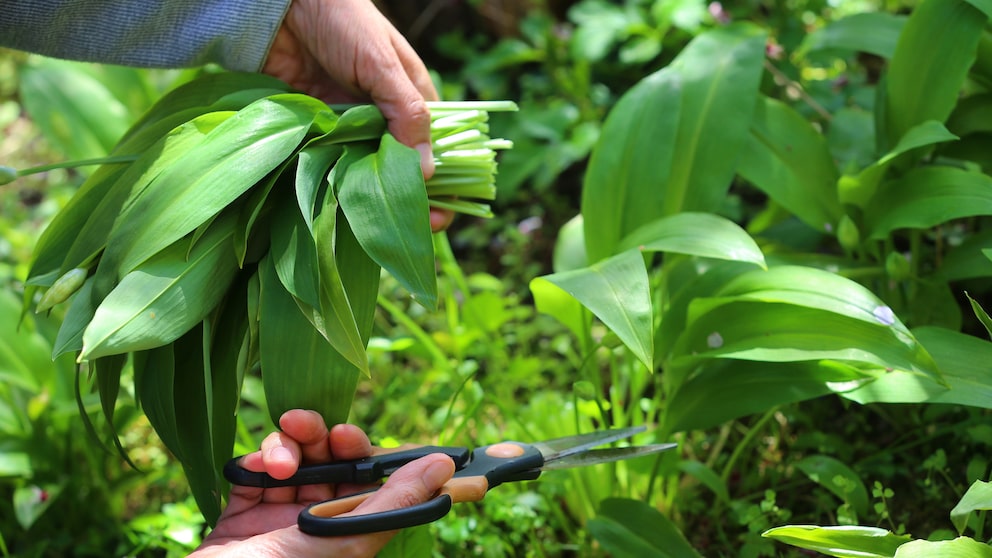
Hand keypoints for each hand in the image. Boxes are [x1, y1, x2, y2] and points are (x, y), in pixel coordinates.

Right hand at [190, 410, 454, 557]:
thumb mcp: (344, 541)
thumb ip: (394, 501)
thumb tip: (443, 465)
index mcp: (349, 532)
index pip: (374, 481)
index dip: (372, 454)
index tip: (354, 435)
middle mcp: (318, 521)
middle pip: (333, 460)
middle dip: (325, 438)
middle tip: (318, 430)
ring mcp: (279, 515)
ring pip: (297, 457)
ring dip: (290, 446)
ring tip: (280, 461)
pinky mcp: (242, 508)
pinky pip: (256, 468)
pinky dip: (258, 460)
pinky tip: (259, 468)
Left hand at [262, 0, 453, 230]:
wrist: (280, 5)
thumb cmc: (341, 19)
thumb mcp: (382, 65)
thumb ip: (406, 114)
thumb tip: (428, 170)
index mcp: (412, 98)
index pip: (437, 149)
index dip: (444, 185)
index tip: (441, 216)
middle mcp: (385, 116)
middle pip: (403, 168)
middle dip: (408, 199)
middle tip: (410, 230)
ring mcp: (350, 125)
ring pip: (367, 171)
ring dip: (369, 195)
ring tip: (374, 223)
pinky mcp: (318, 130)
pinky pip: (331, 163)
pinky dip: (335, 181)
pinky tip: (338, 203)